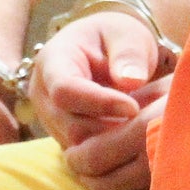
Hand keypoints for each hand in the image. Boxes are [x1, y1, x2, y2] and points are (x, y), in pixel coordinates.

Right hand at [31, 13, 170, 189]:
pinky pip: (85, 154)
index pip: (65, 90)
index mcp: (52, 61)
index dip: (100, 103)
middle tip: (146, 123)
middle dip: (110, 127)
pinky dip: (111, 148)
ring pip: (78, 145)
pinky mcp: (63, 137)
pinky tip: (133, 135)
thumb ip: (129, 53)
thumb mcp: (127, 35)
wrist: (108, 50)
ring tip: (143, 127)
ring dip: (112, 141)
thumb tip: (130, 81)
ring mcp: (50, 119)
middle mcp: (43, 93)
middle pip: (71, 125)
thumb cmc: (117, 38)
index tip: (134, 107)